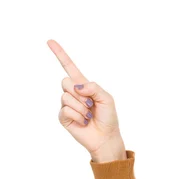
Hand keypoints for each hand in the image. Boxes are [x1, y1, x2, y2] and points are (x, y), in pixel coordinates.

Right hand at [47, 39, 123, 155]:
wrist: (106, 136)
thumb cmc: (108, 117)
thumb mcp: (107, 98)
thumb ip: (93, 87)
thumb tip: (77, 86)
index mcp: (84, 85)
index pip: (70, 67)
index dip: (60, 54)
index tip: (50, 41)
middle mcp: (73, 93)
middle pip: (65, 81)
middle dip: (80, 93)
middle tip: (91, 104)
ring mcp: (66, 104)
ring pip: (66, 96)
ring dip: (81, 106)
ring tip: (88, 115)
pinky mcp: (63, 116)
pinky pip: (66, 109)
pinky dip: (78, 115)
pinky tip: (83, 121)